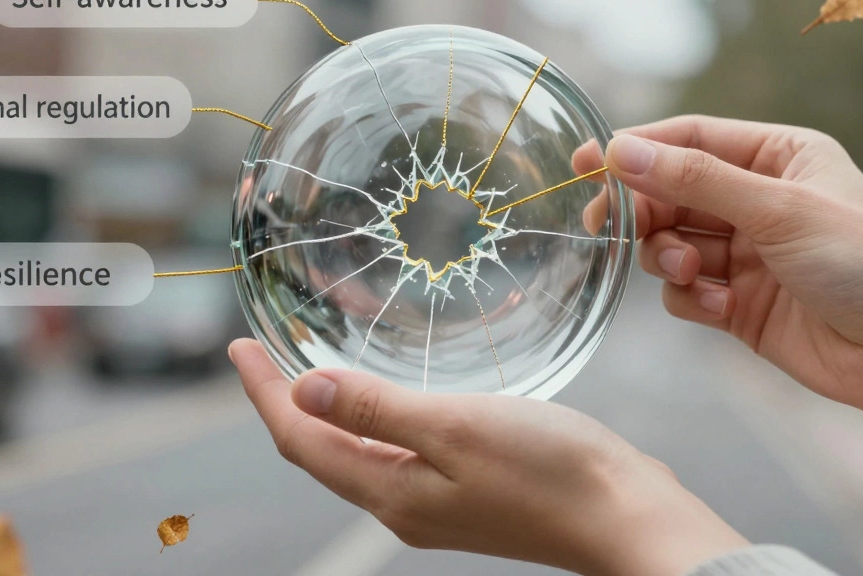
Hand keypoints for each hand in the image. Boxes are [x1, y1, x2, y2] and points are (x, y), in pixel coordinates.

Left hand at [230, 339, 747, 575]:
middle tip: (259, 354)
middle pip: (320, 453)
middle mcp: (403, 504)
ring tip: (305, 369)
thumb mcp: (454, 427)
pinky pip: (395, 452)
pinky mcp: (466, 491)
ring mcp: (435, 502)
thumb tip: (302, 390)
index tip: (236, 347)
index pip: (301, 442)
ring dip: (324, 412)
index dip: (263, 394)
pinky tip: (384, 398)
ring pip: (356, 454)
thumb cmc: (549, 470)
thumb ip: (375, 410)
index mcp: (391, 492)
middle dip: (282, 404)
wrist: (626, 515)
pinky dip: (371, 420)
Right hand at [575, 115, 862, 508]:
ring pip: (669, 243)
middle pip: (670, 192)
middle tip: (614, 228)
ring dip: (668, 258)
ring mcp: (747, 254)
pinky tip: (718, 309)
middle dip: (646, 212)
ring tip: (692, 273)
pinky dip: (689, 298)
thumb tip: (622, 151)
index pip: (690, 139)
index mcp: (779, 156)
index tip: (588, 162)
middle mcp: (759, 200)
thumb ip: (695, 180)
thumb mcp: (779, 210)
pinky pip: (684, 291)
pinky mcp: (738, 303)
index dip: (636, 148)